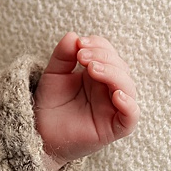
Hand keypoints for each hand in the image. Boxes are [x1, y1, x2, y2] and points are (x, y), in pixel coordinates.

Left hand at [33, 32, 138, 170]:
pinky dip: (129, 106)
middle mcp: (107, 90)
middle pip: (121, 67)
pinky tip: (117, 95)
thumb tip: (74, 36)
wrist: (40, 134)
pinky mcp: (112, 129)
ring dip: (113, 73)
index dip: (98, 44)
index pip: (109, 53)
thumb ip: (62, 55)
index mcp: (97, 75)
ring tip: (92, 68)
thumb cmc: (50, 105)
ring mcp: (111, 109)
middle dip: (103, 56)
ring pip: (128, 88)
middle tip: (81, 56)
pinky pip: (131, 118)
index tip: (79, 44)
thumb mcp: (53, 74)